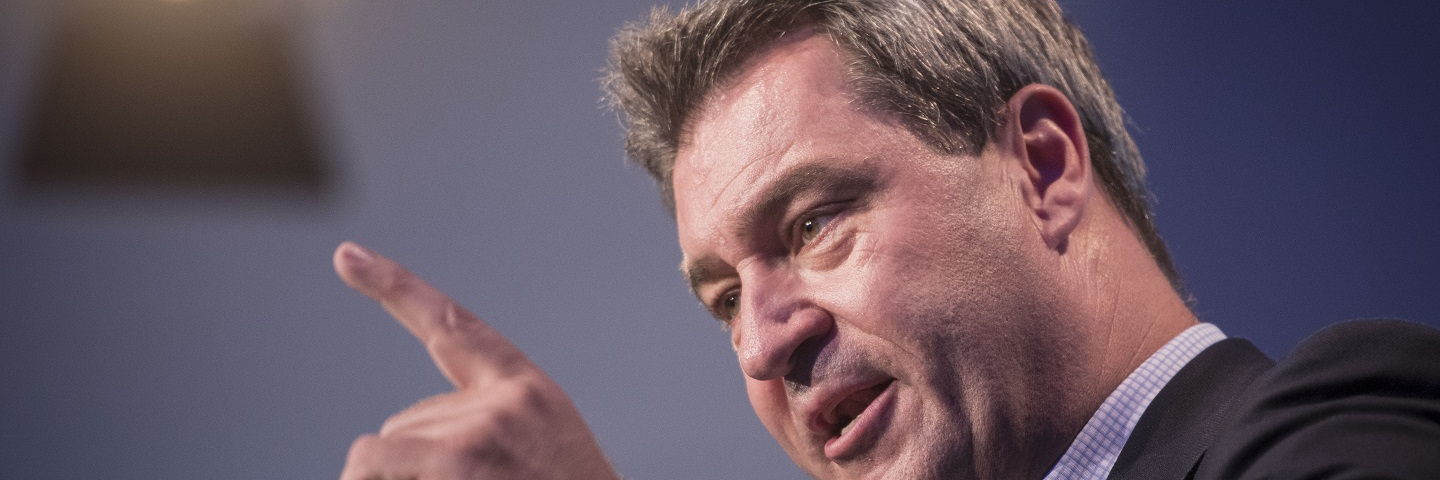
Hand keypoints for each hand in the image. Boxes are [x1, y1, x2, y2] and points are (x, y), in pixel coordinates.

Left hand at [333, 241, 618, 479]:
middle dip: (408, 470)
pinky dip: (370, 479)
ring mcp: (480, 430)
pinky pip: (372, 463)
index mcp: (527, 392)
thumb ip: (476, 434)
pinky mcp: (457, 460)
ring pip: (380, 450)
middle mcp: (505, 401)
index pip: (451, 327)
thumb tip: (381, 450)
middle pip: (404, 422)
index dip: (394, 287)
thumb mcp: (537, 458)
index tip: (346, 254)